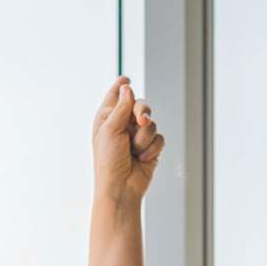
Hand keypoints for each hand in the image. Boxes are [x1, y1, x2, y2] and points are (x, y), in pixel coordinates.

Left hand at [91, 76, 164, 209]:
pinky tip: (142, 159)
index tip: (125, 79)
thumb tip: (126, 87)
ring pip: (152, 122)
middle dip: (143, 112)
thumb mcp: (111, 130)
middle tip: (142, 120)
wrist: (121, 187)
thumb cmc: (109, 161)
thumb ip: (121, 107)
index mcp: (107, 118)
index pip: (116, 95)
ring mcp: (136, 135)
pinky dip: (151, 148)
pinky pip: (159, 137)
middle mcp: (122, 124)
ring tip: (134, 151)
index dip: (122, 86)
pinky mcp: (150, 146)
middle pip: (140, 104)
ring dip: (144, 138)